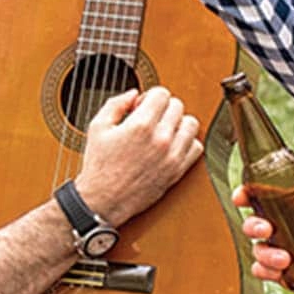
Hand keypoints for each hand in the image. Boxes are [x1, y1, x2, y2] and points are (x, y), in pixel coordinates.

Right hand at [76, 86, 203, 224]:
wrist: (104, 200)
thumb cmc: (99, 166)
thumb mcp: (98, 127)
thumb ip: (116, 103)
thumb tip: (134, 93)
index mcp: (140, 125)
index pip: (162, 94)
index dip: (151, 96)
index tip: (143, 106)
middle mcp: (160, 139)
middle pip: (177, 106)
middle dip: (163, 107)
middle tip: (150, 118)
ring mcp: (171, 156)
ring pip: (191, 124)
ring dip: (178, 122)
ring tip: (163, 130)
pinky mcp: (177, 171)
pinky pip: (196, 147)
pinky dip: (187, 142)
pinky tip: (172, 144)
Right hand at [237, 169, 293, 293]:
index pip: (265, 198)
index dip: (248, 194)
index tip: (243, 195)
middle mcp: (288, 230)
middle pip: (253, 223)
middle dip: (252, 225)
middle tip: (266, 229)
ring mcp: (286, 254)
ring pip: (256, 249)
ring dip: (262, 252)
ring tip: (285, 258)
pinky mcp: (287, 277)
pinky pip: (261, 271)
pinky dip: (263, 269)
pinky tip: (280, 269)